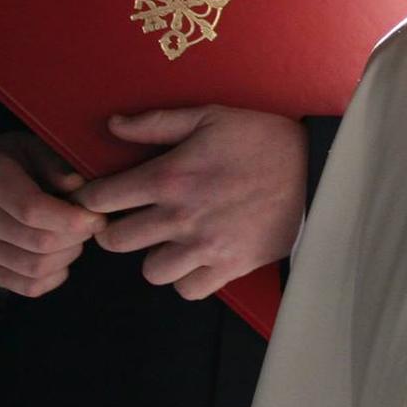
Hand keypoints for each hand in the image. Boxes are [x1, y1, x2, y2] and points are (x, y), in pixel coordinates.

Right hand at [0, 131, 105, 297]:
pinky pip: (29, 286)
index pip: (32, 210)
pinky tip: (62, 254)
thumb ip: (57, 164)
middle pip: (40, 242)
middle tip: (92, 222)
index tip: (97, 216)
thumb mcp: (36, 146)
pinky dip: (56, 276)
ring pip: (37, 267)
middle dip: (78, 236)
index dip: (71, 218)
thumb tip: (79, 186)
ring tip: (76, 235)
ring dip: (69, 254)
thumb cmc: (18, 158)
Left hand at [75, 106, 307, 301]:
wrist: (313, 169)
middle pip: (116, 240)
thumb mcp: (209, 117)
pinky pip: (188, 290)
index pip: (104, 198)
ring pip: (150, 271)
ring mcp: (205, 245)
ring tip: (166, 241)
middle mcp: (181, 215)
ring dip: (153, 256)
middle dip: (114, 230)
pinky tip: (194, 258)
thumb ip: (156, 123)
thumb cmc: (260, 138)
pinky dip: (186, 279)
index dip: (92, 198)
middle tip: (128, 220)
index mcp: (170, 176)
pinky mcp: (229, 267)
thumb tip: (112, 125)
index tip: (98, 197)